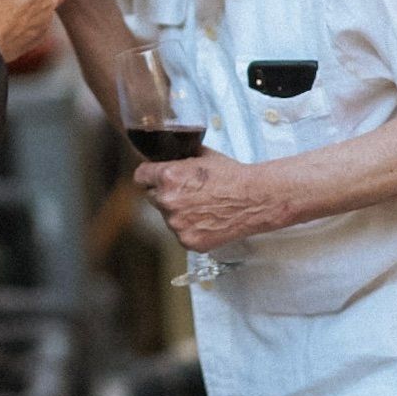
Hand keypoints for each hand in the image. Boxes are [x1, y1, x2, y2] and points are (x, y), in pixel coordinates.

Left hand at [133, 148, 294, 250]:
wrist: (255, 199)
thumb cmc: (232, 176)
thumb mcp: (202, 155)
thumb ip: (179, 157)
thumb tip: (166, 154)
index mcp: (168, 177)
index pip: (140, 176)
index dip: (149, 176)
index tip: (154, 178)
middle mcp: (168, 201)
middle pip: (152, 197)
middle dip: (164, 194)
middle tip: (187, 192)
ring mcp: (177, 224)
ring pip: (166, 216)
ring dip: (177, 212)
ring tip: (202, 206)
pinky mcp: (188, 241)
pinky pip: (180, 233)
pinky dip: (190, 228)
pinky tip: (207, 219)